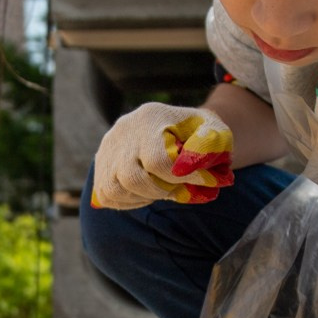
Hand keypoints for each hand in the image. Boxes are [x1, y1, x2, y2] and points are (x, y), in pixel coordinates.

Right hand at [90, 103, 233, 209]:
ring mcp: (108, 147)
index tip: (203, 183)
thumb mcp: (216, 131)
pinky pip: (107, 194)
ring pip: (114, 188)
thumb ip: (209, 145)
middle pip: (131, 177)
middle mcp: (124, 129)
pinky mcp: (101, 163)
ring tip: (163, 188)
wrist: (179, 126)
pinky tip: (148, 191)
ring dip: (144, 197)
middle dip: (160, 190)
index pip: (157, 160)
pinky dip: (129, 200)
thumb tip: (186, 168)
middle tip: (179, 187)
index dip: (181, 179)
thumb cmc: (201, 133)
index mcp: (151, 116)